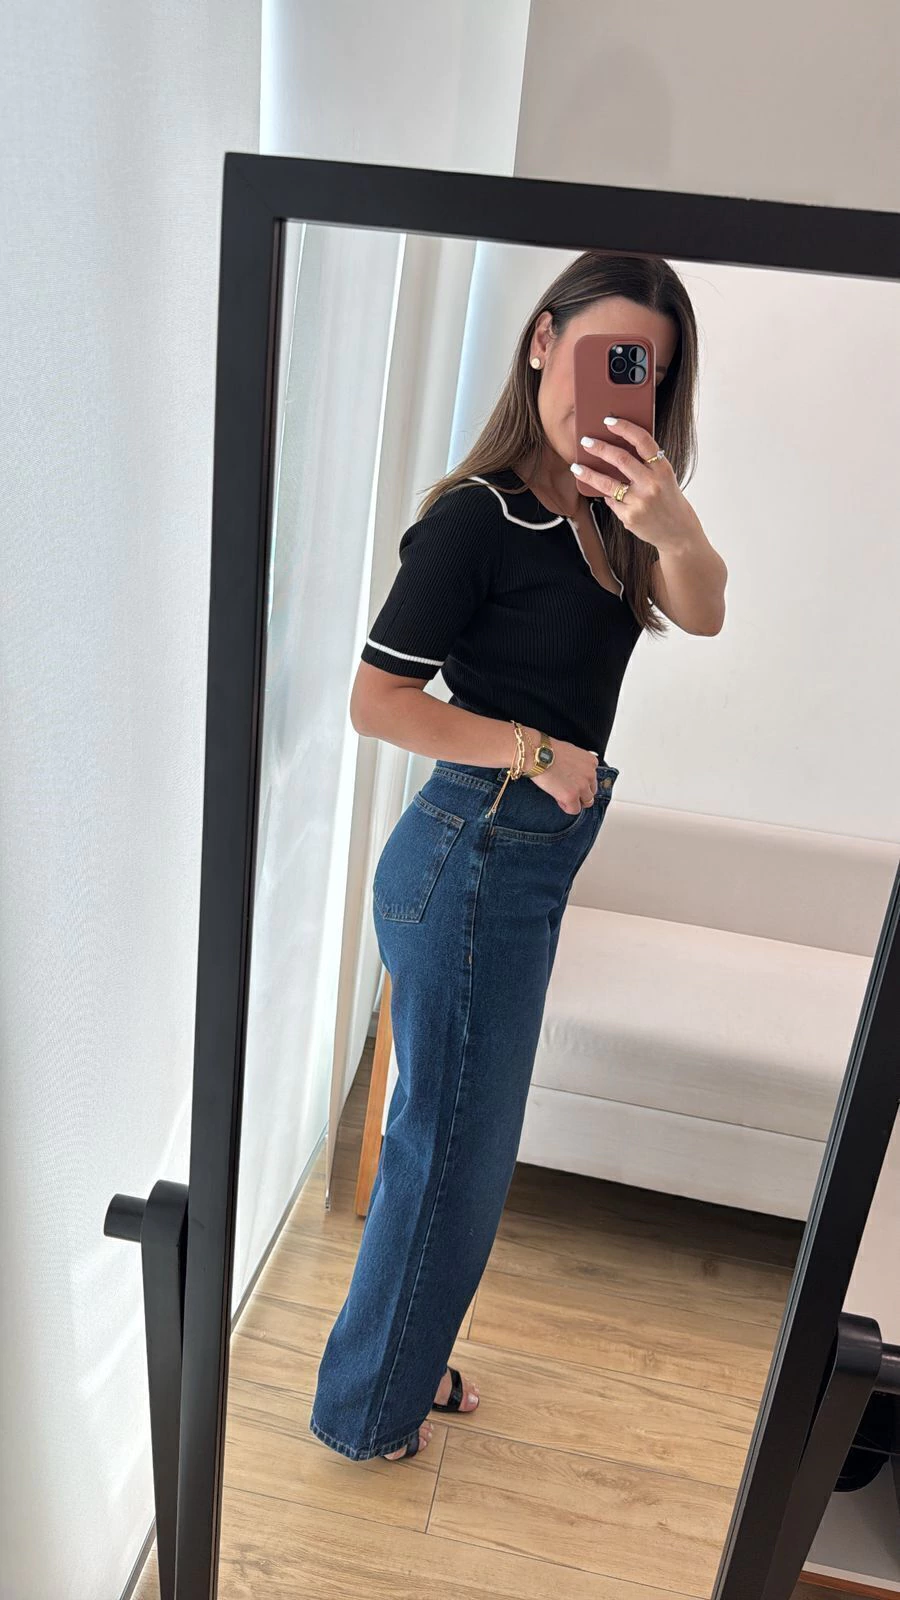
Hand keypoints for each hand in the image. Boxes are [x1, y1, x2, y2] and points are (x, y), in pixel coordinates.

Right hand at [526, 736, 597, 813]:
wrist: (537, 754)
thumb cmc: (548, 750)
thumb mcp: (571, 752)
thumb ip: (578, 763)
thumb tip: (575, 773)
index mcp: (591, 762)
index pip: (592, 778)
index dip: (579, 781)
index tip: (569, 780)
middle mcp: (590, 774)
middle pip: (591, 791)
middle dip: (580, 793)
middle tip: (565, 789)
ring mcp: (582, 786)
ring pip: (586, 802)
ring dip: (575, 800)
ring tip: (561, 794)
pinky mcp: (572, 796)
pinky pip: (574, 810)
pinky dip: (567, 807)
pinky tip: (558, 798)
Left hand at [573, 418, 702, 553]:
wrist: (678, 532)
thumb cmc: (667, 499)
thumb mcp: (664, 477)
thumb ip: (646, 464)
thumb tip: (614, 449)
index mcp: (662, 469)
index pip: (643, 441)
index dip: (625, 428)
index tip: (609, 421)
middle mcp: (652, 484)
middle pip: (620, 459)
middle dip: (600, 448)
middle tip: (585, 442)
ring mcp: (640, 502)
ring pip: (607, 483)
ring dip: (588, 473)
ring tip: (577, 467)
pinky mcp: (630, 517)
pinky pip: (611, 502)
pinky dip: (607, 496)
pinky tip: (603, 493)